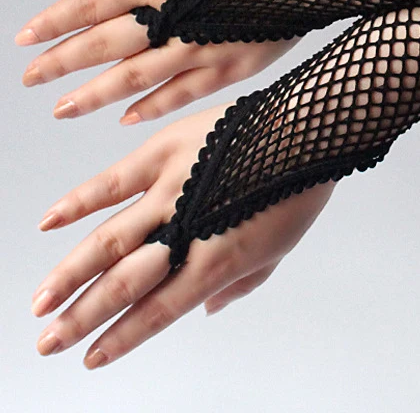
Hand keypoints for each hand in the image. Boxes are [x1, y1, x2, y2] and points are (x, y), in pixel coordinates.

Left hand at [15, 0, 300, 123]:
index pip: (89, 6)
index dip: (54, 24)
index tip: (24, 41)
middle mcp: (169, 20)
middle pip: (104, 48)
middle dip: (63, 64)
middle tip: (32, 81)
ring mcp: (200, 49)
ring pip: (136, 78)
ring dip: (96, 94)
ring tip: (63, 108)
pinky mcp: (230, 66)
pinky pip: (182, 93)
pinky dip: (153, 107)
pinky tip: (128, 118)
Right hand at [31, 102, 336, 367]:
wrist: (312, 129)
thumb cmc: (300, 189)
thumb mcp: (279, 247)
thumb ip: (241, 283)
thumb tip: (206, 308)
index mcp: (218, 260)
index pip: (158, 311)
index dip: (122, 338)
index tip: (92, 357)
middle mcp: (188, 230)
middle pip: (124, 284)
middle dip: (82, 317)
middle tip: (48, 343)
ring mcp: (174, 189)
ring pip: (109, 239)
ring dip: (70, 274)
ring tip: (40, 303)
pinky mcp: (168, 150)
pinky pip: (115, 179)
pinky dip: (81, 201)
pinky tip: (49, 222)